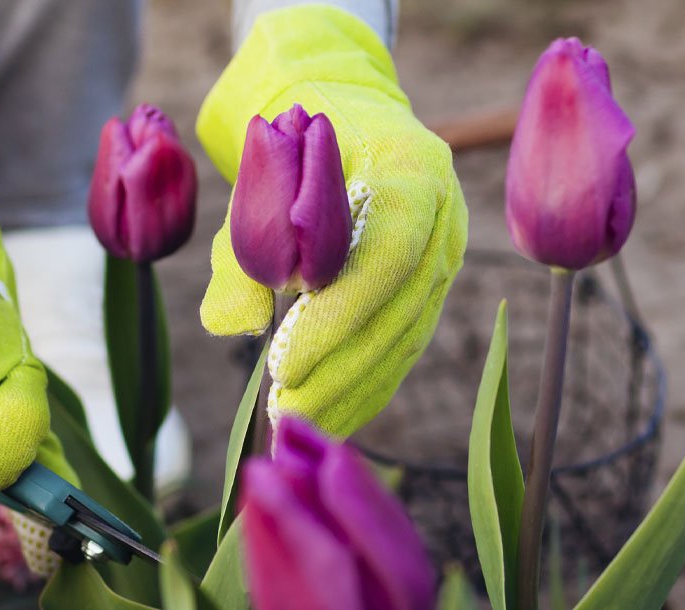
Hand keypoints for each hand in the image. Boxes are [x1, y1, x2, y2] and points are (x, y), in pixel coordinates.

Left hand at [198, 6, 467, 435]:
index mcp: (411, 169)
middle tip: (284, 409)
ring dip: (354, 389)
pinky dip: (368, 386)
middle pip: (402, 310)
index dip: (338, 318)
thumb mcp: (254, 187)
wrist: (336, 113)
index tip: (284, 363)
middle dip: (341, 369)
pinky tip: (330, 416)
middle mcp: (445, 214)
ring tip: (298, 420)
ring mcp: (447, 253)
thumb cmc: (288, 151)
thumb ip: (240, 252)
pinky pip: (405, 345)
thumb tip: (237, 325)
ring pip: (408, 337)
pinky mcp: (434, 286)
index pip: (386, 258)